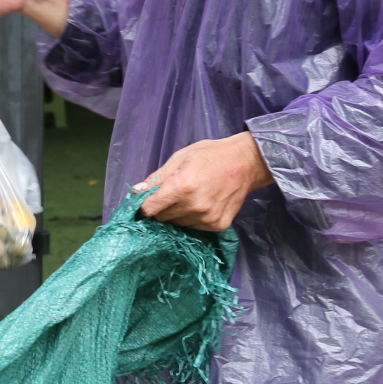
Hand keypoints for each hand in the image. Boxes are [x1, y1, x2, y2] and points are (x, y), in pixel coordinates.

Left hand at [134, 133, 274, 231]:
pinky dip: (194, 218)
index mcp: (182, 187)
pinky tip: (202, 204)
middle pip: (163, 218)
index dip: (145, 205)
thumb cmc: (210, 155)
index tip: (147, 201)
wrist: (246, 162)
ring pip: (178, 224)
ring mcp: (208, 218)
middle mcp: (194, 206)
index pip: (150, 209)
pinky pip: (195, 228)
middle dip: (163, 207)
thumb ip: (157, 178)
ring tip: (191, 196)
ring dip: (178, 214)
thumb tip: (136, 192)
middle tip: (174, 194)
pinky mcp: (218, 225)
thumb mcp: (179, 158)